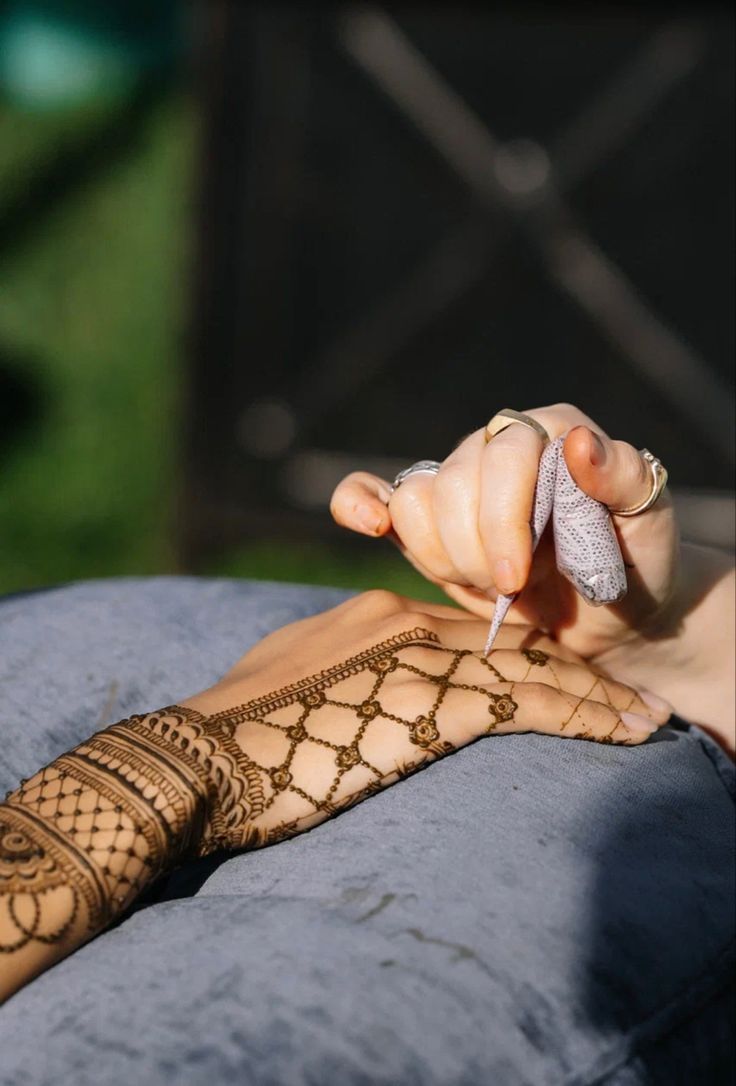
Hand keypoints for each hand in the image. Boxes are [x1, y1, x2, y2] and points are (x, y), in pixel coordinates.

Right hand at [179, 590, 668, 851]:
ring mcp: (420, 658)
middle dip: (573, 671)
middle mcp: (404, 623)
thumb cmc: (233, 736)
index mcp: (372, 618)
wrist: (201, 754)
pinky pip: (528, 702)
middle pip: (511, 643)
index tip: (563, 680)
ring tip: (643, 718)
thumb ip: (340, 677)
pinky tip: (623, 730)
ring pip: (532, 668)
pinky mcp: (431, 702)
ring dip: (595, 696)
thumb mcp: (291, 687)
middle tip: (626, 698)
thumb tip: (358, 692)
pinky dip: (584, 715)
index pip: (470, 635)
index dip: (524, 656)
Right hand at [330, 404, 679, 659]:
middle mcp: (497, 446)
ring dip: (445, 559)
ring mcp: (457, 482)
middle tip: (516, 591)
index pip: (503, 456)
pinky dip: (357, 503)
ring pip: (412, 506)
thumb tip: (579, 441)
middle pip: (449, 486)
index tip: (520, 580)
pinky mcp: (429, 522)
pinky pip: (374, 494)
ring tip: (492, 586)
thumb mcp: (650, 524)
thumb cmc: (638, 565)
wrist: (613, 616)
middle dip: (477, 554)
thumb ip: (624, 479)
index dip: (501, 521)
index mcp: (550, 430)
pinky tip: (368, 525)